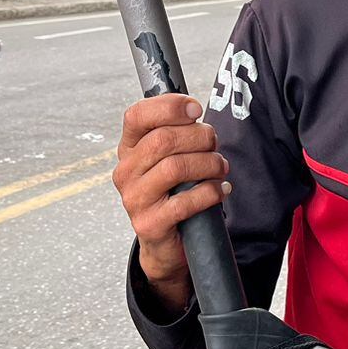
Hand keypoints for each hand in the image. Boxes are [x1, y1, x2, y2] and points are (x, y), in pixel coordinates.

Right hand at [113, 94, 230, 310]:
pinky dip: (210, 192)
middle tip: (215, 144)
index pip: (137, 115)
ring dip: (208, 164)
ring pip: (175, 168)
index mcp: (128, 149)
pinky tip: (221, 189)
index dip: (169, 107)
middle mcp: (126, 172)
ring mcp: (134, 199)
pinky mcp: (149, 224)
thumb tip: (194, 110)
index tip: (196, 110)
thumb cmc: (172, 191)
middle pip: (163, 140)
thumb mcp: (167, 158)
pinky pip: (185, 202)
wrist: (163, 241)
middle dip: (199, 137)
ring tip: (221, 167)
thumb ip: (176, 133)